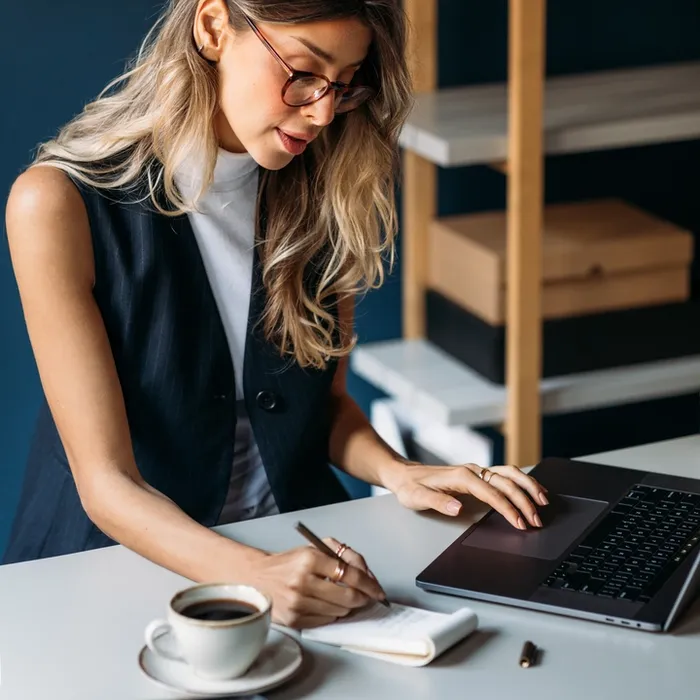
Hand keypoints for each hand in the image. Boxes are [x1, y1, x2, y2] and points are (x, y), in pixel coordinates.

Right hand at [244, 538, 385, 628]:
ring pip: (339, 610)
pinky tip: (327, 604)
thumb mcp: (317, 547)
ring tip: (342, 597)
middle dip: (362, 598)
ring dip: (347, 606)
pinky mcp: (293, 620)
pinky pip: (326, 621)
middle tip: (366, 596)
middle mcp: (302, 581)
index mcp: (310, 558)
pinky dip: (333, 613)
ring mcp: (297, 602)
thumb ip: (346, 555)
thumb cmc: (291, 562)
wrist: (259, 577)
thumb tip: (369, 576)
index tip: (378, 590)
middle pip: (348, 596)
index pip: (350, 574)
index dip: (369, 584)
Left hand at [384, 461, 548, 529]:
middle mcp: (472, 471)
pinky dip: (522, 481)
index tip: (520, 523)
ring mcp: (477, 471)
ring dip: (528, 486)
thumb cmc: (411, 488)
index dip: (508, 508)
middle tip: (536, 520)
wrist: (405, 475)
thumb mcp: (418, 498)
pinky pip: (506, 475)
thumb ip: (438, 502)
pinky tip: (532, 489)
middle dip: (524, 500)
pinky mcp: (478, 474)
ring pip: (510, 474)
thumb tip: (457, 507)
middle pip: (506, 482)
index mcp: (461, 477)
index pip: (492, 493)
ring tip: (543, 502)